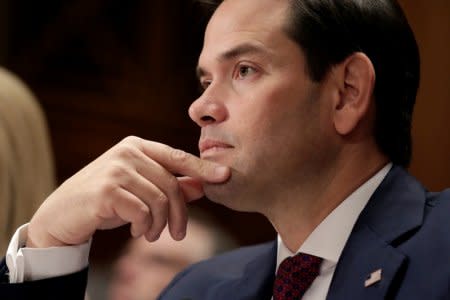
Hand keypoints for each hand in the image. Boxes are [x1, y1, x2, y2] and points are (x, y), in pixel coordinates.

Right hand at [26, 136, 229, 247]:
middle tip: (178, 233)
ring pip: (159, 199)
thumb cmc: (106, 201)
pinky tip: (138, 232)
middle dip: (180, 213)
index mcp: (138, 146)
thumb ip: (170, 185)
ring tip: (152, 234)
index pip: (178, 156)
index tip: (225, 176)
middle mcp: (128, 152)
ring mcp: (116, 168)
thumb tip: (203, 187)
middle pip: (172, 183)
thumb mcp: (141, 191)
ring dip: (160, 224)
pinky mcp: (107, 189)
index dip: (203, 168)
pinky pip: (142, 211)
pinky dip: (145, 226)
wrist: (63, 214)